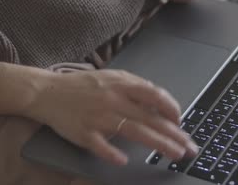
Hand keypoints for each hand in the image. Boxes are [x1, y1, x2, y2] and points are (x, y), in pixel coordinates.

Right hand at [26, 69, 197, 165]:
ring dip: (157, 144)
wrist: (47, 92)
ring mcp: (98, 116)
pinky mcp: (84, 132)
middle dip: (173, 134)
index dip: (172, 109)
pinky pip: (101, 146)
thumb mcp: (110, 78)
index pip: (154, 95)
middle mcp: (112, 99)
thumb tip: (159, 104)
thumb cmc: (82, 86)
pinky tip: (124, 161)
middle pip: (149, 118)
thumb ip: (133, 88)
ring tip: (174, 154)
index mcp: (120, 83)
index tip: (181, 122)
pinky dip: (113, 154)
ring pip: (134, 131)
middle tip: (190, 147)